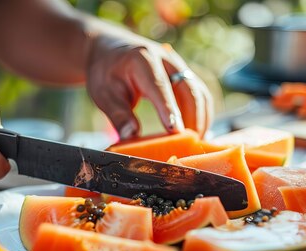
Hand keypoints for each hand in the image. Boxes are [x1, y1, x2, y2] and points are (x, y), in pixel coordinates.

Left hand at [86, 35, 212, 139]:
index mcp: (143, 60)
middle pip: (188, 89)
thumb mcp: (103, 94)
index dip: (169, 109)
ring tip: (194, 142)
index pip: (160, 87)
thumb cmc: (106, 73)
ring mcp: (178, 66)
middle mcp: (166, 60)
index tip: (175, 130)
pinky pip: (199, 95)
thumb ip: (118, 115)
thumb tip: (131, 137)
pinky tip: (195, 132)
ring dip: (201, 118)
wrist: (110, 52)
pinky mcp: (184, 75)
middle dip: (192, 118)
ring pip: (199, 93)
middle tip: (188, 144)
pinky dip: (201, 114)